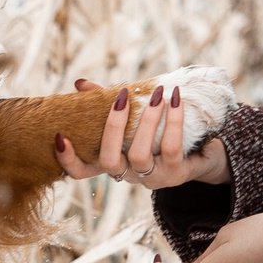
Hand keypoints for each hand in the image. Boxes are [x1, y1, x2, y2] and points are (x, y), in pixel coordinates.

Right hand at [54, 78, 231, 188]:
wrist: (203, 155)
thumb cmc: (160, 135)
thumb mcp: (133, 120)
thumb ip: (106, 103)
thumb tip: (80, 83)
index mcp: (114, 162)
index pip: (81, 172)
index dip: (68, 159)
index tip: (60, 136)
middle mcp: (128, 175)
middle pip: (109, 161)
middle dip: (113, 127)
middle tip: (121, 97)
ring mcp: (152, 178)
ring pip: (139, 155)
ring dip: (147, 121)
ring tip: (156, 93)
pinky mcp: (176, 173)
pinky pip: (170, 147)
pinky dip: (173, 120)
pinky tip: (175, 99)